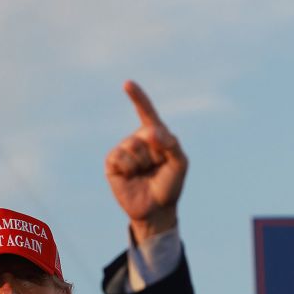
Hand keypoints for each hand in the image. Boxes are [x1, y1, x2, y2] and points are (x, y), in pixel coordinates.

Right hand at [105, 81, 187, 240]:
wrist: (157, 209)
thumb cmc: (170, 185)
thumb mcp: (180, 163)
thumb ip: (172, 144)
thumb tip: (152, 132)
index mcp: (155, 135)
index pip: (146, 112)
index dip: (137, 97)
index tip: (127, 84)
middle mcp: (138, 139)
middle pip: (144, 134)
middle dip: (155, 153)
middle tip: (157, 167)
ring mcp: (124, 150)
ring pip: (132, 146)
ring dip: (142, 163)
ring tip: (144, 173)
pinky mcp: (112, 163)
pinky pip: (120, 157)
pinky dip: (129, 168)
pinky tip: (131, 177)